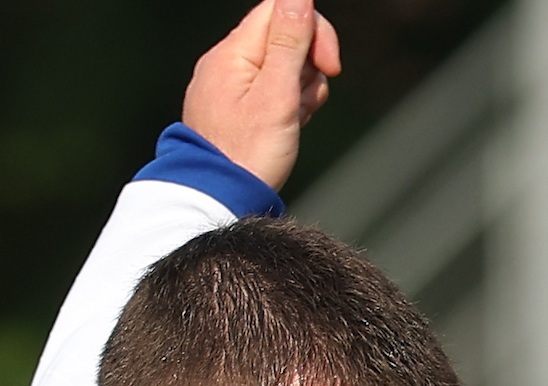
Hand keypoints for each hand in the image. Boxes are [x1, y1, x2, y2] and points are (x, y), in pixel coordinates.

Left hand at [184, 0, 336, 189]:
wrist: (218, 203)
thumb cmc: (247, 155)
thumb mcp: (276, 95)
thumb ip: (289, 41)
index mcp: (232, 53)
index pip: (282, 9)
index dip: (314, 30)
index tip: (330, 65)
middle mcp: (226, 63)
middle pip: (285, 37)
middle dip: (309, 65)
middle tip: (305, 101)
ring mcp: (230, 85)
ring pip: (283, 66)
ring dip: (301, 89)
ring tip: (293, 120)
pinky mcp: (236, 107)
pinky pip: (272, 90)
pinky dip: (287, 104)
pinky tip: (286, 127)